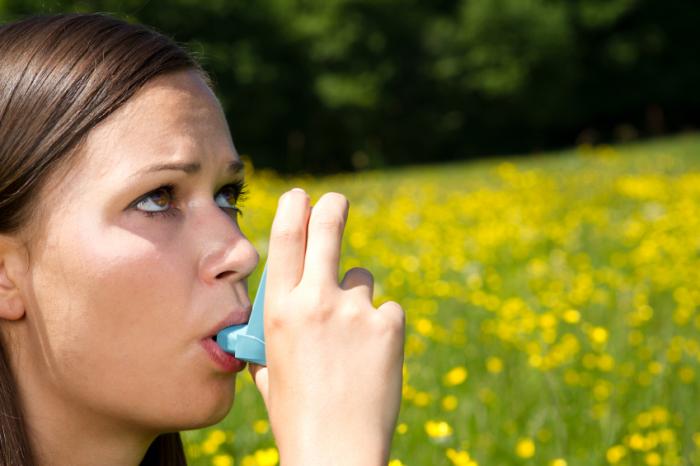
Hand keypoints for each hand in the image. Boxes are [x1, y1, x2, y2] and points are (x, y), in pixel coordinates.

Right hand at [249, 188, 404, 465]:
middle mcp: (316, 301)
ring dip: (358, 298)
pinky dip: (381, 328)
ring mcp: (355, 311)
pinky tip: (374, 360)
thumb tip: (276, 322)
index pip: (286, 239)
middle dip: (332, 207)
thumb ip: (272, 339)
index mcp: (280, 310)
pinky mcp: (388, 326)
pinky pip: (387, 312)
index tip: (301, 196)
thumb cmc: (297, 416)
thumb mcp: (270, 372)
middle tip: (337, 201)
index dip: (294, 209)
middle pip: (328, 229)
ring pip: (363, 279)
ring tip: (354, 341)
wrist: (336, 453)